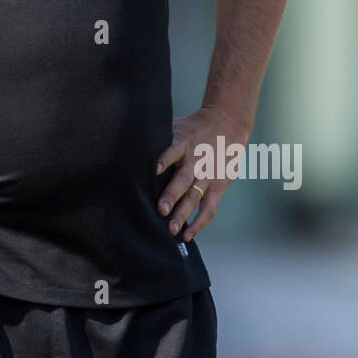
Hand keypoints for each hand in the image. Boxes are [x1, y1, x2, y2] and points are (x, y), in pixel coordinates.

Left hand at [154, 106, 249, 242]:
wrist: (228, 123)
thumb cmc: (194, 128)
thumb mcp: (177, 126)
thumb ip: (159, 139)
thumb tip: (129, 149)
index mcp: (183, 143)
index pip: (172, 151)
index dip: (162, 161)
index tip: (153, 170)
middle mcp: (196, 160)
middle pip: (184, 179)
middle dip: (172, 195)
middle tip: (161, 209)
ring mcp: (208, 174)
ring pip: (195, 196)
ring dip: (184, 213)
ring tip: (172, 229)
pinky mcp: (219, 185)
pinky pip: (209, 207)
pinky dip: (199, 222)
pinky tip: (187, 235)